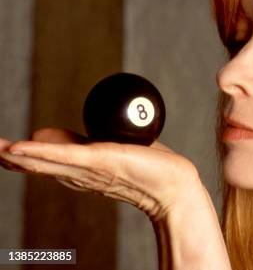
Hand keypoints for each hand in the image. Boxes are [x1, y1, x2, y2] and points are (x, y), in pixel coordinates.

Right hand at [0, 128, 202, 221]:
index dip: (21, 156)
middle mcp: (78, 173)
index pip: (44, 161)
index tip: (1, 149)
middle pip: (37, 164)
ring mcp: (87, 168)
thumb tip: (59, 132)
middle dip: (9, 158)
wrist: (172, 183)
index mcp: (80, 169)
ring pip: (44, 161)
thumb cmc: (148, 168)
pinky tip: (18, 150)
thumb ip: (88, 141)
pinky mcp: (99, 161)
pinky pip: (64, 156)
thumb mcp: (111, 148)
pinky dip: (39, 153)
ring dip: (16, 156)